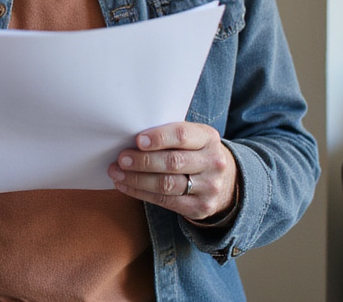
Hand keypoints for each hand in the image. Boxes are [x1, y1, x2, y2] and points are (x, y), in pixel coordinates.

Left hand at [108, 121, 238, 221]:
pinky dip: (141, 193)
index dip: (159, 138)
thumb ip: (167, 136)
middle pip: (173, 162)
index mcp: (208, 138)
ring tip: (116, 173)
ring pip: (167, 184)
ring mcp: (209, 187)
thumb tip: (129, 141)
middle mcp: (213, 162)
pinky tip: (124, 186)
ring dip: (136, 179)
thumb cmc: (195, 152)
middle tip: (121, 159)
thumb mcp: (191, 138)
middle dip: (143, 161)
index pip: (182, 135)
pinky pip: (165, 202)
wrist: (226, 181)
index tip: (137, 140)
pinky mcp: (200, 207)